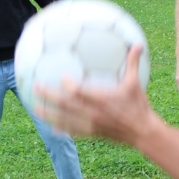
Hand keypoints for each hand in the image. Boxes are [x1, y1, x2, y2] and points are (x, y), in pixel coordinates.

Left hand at [37, 45, 158, 145]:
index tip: (61, 77)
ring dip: (49, 114)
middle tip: (35, 88)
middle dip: (49, 96)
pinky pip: (74, 131)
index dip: (68, 85)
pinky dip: (62, 129)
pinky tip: (52, 128)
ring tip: (35, 109)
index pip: (78, 92)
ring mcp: (91, 124)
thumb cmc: (139, 106)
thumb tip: (137, 44)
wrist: (143, 132)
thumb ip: (133, 63)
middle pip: (65, 105)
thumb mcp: (135, 83)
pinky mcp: (93, 134)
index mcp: (101, 99)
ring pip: (65, 120)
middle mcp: (92, 113)